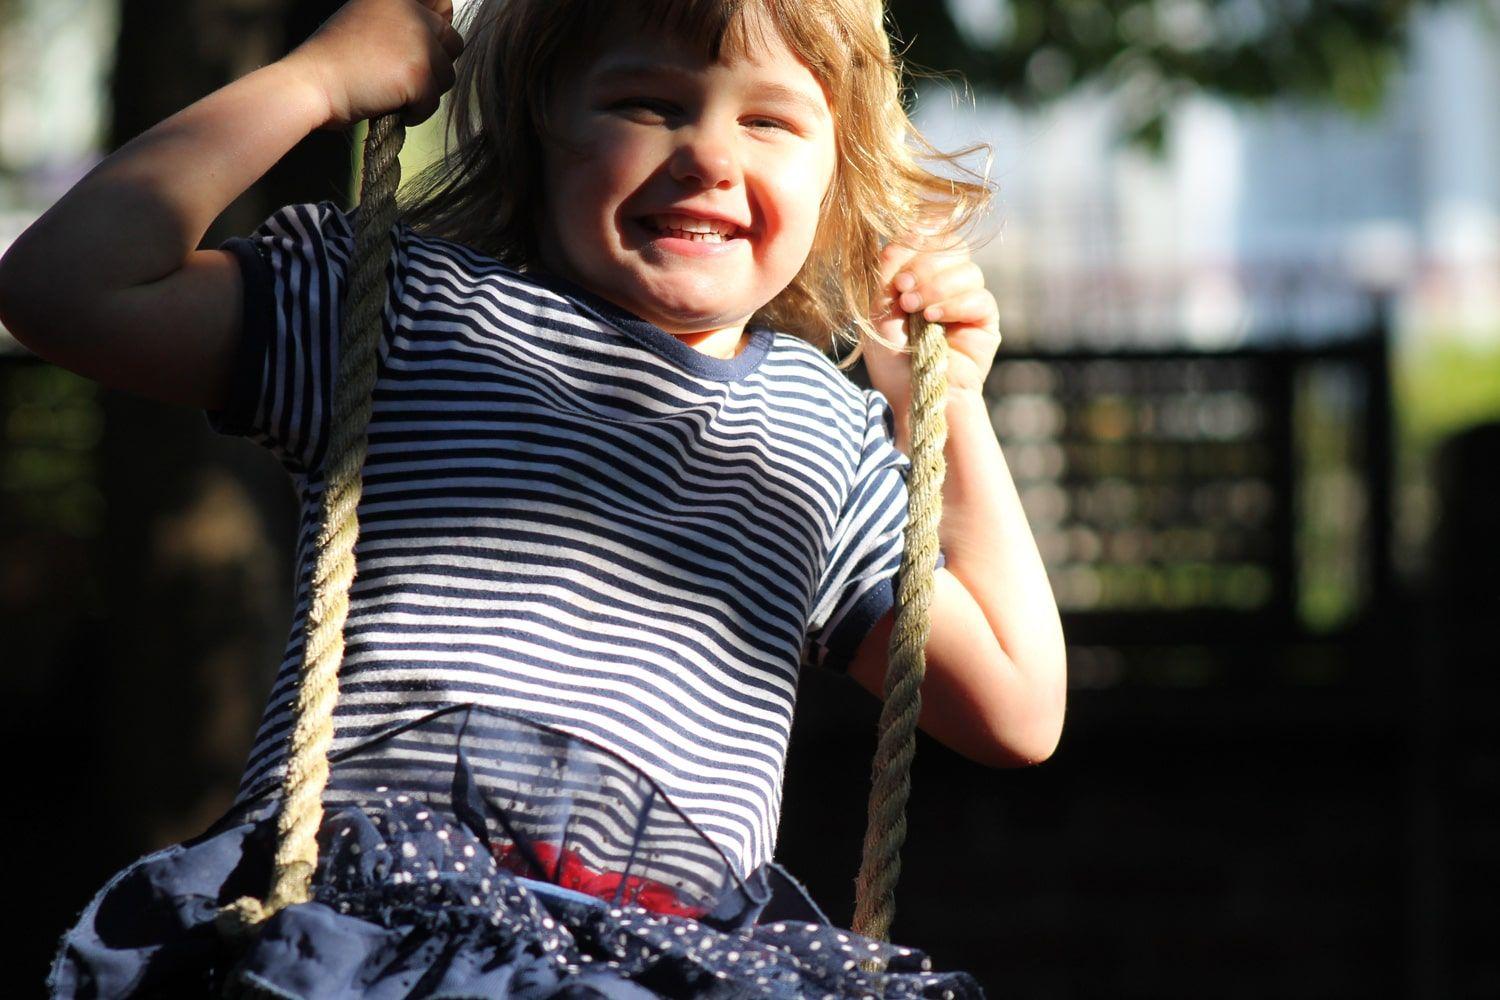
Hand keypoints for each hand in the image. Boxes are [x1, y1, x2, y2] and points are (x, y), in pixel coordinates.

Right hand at [281, 0, 464, 130]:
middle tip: (400, 77)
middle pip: (453, 44)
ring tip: (390, 91)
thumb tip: (442, 27)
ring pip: (447, 76)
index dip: (437, 35)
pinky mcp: (418, 74)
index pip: (444, 8)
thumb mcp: (368, 20)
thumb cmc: (334, 60)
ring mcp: (417, 43)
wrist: (312, 83)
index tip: (416, 51)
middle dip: (433, 66)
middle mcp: (412, 13)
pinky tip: (390, 106)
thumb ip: (401, 22)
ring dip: (424, 91)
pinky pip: (433, 102)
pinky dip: (416, 113)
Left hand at [863, 240, 1000, 441]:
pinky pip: (980, 297)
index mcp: (921, 274)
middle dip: (924, 265)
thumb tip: (905, 233)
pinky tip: (933, 319)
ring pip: (968, 270)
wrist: (912, 397)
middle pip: (952, 246)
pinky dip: (954, 304)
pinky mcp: (985, 321)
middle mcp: (947, 283)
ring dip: (937, 286)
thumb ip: (886, 271)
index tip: (897, 267)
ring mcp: (968, 300)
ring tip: (915, 310)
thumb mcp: (877, 311)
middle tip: (903, 292)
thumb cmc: (892, 360)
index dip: (917, 241)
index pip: (931, 236)